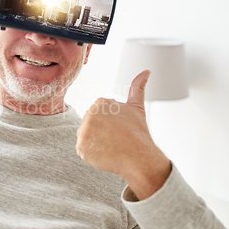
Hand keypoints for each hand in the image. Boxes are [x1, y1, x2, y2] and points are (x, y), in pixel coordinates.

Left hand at [76, 70, 170, 199]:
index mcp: (100, 102)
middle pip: (90, 125)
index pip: (97, 115)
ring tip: (110, 146)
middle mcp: (90, 114)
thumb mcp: (137, 107)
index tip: (118, 129)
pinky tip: (104, 154)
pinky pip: (83, 150)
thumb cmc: (138, 133)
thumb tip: (146, 71)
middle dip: (101, 132)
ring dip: (96, 143)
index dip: (109, 124)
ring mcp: (84, 131)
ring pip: (86, 137)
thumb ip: (137, 87)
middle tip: (115, 138)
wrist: (139, 158)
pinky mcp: (81, 147)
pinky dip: (92, 154)